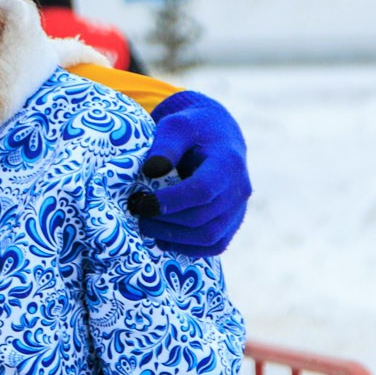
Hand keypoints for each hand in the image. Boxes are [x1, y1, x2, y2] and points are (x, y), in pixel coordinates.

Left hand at [127, 90, 249, 256]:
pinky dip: (189, 248)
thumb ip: (165, 145)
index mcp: (227, 163)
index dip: (170, 201)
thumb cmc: (193, 129)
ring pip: (209, 237)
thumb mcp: (176, 126)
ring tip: (146, 226)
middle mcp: (239, 189)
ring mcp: (238, 209)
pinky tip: (164, 239)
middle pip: (202, 218)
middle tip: (136, 213)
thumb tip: (152, 170)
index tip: (141, 202)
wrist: (219, 136)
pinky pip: (215, 245)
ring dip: (173, 238)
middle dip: (164, 221)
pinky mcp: (233, 222)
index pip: (201, 191)